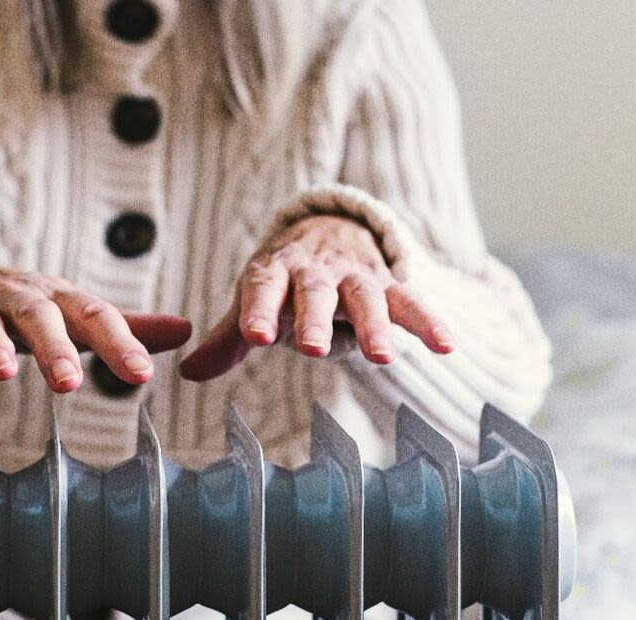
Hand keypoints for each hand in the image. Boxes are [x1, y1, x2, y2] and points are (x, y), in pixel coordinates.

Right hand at [0, 258, 192, 392]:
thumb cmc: (22, 303)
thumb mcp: (71, 311)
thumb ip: (121, 326)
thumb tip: (184, 330)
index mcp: (57, 298)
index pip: (93, 315)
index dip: (119, 342)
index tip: (140, 373)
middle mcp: (17, 297)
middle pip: (39, 315)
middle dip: (55, 346)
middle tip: (69, 382)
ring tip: (0, 374)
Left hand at [179, 214, 453, 380]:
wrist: (328, 230)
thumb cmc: (284, 279)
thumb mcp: (254, 299)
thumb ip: (226, 339)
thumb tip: (188, 373)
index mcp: (274, 271)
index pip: (262, 288)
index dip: (258, 311)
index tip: (254, 336)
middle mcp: (315, 270)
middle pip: (315, 294)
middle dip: (314, 320)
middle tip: (312, 350)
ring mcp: (354, 275)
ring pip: (366, 298)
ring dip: (375, 326)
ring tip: (384, 358)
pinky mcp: (388, 283)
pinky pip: (411, 302)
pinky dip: (429, 322)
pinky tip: (446, 346)